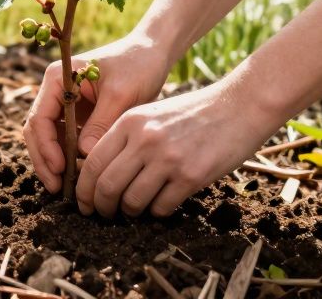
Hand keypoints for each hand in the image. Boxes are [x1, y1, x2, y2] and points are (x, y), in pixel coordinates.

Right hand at [23, 33, 173, 192]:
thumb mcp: (121, 94)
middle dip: (45, 160)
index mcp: (58, 78)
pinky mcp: (78, 116)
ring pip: (49, 139)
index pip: (40, 117)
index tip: (61, 169)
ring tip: (66, 188)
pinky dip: (69, 158)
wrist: (153, 54)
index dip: (46, 147)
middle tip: (57, 187)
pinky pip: (66, 141)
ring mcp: (65, 104)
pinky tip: (80, 176)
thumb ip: (101, 123)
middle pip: (37, 131)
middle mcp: (56, 91)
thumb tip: (83, 155)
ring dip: (54, 163)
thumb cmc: (137, 66)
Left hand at [75, 79, 280, 217]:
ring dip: (130, 212)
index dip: (83, 188)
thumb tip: (100, 174)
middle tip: (104, 214)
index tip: (84, 202)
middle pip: (107, 186)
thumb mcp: (152, 114)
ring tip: (134, 211)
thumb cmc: (193, 112)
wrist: (238, 107)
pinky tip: (162, 203)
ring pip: (132, 201)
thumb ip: (126, 138)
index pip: (92, 161)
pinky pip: (161, 207)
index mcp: (130, 121)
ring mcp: (168, 158)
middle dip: (101, 207)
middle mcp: (145, 139)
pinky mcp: (191, 176)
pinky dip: (157, 212)